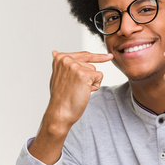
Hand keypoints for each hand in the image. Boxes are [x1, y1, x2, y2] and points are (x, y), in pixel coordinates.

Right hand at [29, 50, 111, 164]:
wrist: (60, 112)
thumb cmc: (61, 97)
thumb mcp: (58, 76)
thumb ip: (62, 64)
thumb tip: (55, 52)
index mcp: (60, 58)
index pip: (83, 55)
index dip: (97, 57)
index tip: (109, 56)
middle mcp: (67, 59)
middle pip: (90, 64)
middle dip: (88, 77)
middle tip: (75, 88)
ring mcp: (75, 66)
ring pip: (95, 71)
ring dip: (90, 82)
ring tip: (77, 90)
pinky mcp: (84, 75)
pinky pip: (99, 77)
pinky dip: (94, 86)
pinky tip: (83, 92)